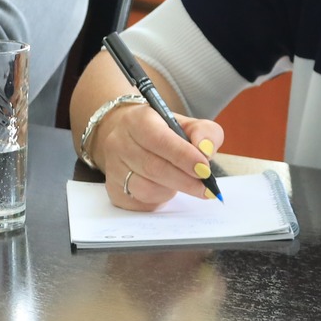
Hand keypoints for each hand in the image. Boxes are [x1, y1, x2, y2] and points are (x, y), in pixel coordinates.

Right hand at [93, 101, 225, 210]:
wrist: (132, 139)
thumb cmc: (166, 132)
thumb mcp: (189, 124)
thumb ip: (205, 133)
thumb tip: (206, 150)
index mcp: (138, 120)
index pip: (159, 139)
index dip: (183, 156)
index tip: (205, 168)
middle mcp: (119, 143)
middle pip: (153, 167)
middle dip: (185, 180)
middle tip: (207, 187)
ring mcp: (113, 167)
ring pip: (145, 187)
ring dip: (173, 190)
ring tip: (188, 184)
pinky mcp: (114, 189)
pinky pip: (140, 201)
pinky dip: (160, 198)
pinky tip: (169, 189)